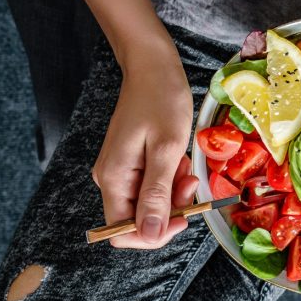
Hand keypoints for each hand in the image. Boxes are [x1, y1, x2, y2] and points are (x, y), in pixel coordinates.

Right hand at [92, 52, 197, 248]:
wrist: (153, 67)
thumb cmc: (161, 100)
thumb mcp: (167, 150)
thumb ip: (158, 194)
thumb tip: (150, 234)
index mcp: (113, 179)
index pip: (122, 232)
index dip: (154, 233)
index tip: (183, 216)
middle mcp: (111, 179)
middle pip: (139, 219)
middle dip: (170, 208)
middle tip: (189, 181)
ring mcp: (121, 171)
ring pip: (150, 202)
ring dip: (174, 191)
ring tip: (184, 162)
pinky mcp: (132, 163)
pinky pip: (153, 184)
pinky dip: (171, 177)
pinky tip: (179, 158)